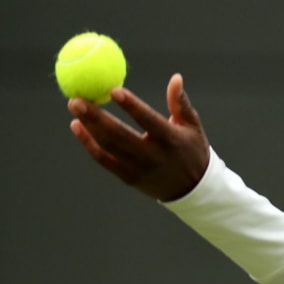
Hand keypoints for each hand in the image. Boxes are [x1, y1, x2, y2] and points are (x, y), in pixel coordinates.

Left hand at [68, 73, 209, 201]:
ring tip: (75, 106)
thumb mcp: (192, 127)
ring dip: (88, 126)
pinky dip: (88, 144)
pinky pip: (103, 160)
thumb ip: (180, 103)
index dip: (131, 106)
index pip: (149, 121)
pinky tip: (77, 127)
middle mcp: (154, 156)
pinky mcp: (129, 178)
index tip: (113, 90)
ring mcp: (140, 169)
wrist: (192, 189)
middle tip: (77, 99)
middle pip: (120, 135)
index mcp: (171, 140)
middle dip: (96, 117)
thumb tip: (175, 78)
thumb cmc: (192, 150)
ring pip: (108, 147)